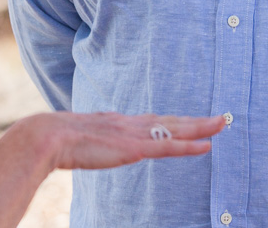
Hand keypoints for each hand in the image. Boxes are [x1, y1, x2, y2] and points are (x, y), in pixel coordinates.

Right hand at [24, 112, 225, 170]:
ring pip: (175, 130)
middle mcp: (130, 124)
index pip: (153, 121)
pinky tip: (206, 146)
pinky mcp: (133, 149)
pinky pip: (167, 148)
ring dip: (200, 128)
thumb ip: (89, 140)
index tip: (189, 120)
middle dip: (196, 120)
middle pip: (170, 121)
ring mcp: (133, 135)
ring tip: (221, 124)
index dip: (174, 122)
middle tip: (220, 118)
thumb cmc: (53, 140)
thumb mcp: (77, 139)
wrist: (46, 136)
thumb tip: (87, 145)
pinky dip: (188, 146)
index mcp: (117, 122)